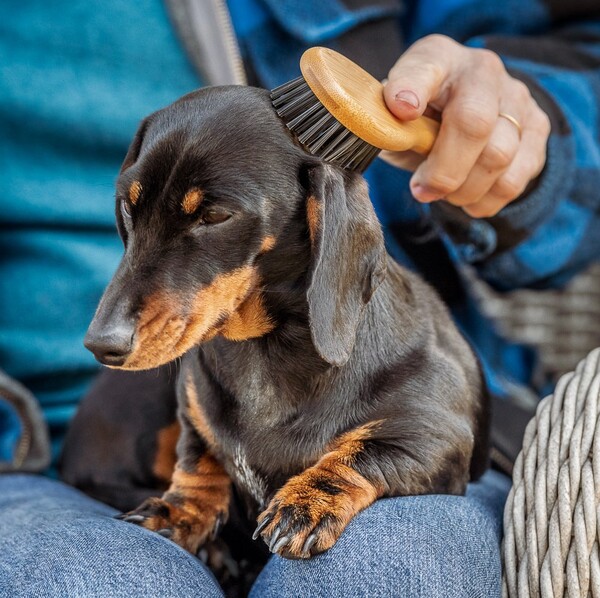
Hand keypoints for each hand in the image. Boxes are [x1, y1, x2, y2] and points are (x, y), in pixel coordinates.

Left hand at [381, 34, 550, 217]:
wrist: (459, 120)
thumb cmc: (417, 121)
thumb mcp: (391, 120)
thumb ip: (386, 127)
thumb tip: (384, 138)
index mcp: (436, 59)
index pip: (424, 68)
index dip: (412, 87)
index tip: (401, 110)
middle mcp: (481, 70)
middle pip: (474, 123)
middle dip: (444, 172)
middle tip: (422, 191)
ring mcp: (515, 97)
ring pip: (499, 156)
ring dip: (465, 190)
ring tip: (445, 195)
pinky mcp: (537, 128)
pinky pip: (516, 177)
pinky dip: (487, 200)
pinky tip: (468, 199)